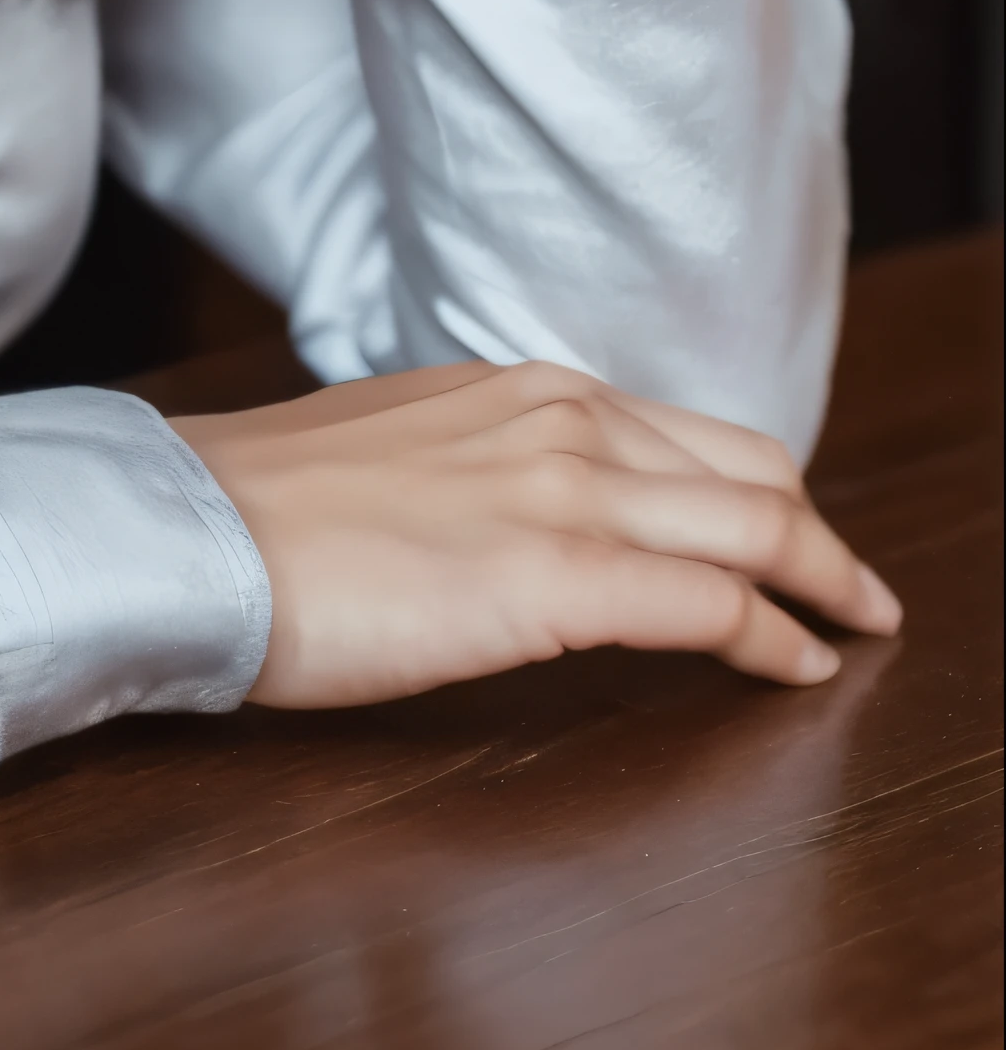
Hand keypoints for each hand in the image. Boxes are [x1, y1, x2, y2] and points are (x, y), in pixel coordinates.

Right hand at [174, 357, 900, 706]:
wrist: (196, 529)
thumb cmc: (266, 506)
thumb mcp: (393, 445)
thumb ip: (474, 456)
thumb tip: (512, 508)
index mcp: (515, 383)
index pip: (680, 425)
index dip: (753, 482)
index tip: (783, 528)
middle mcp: (558, 415)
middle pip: (748, 463)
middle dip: (814, 529)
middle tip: (847, 585)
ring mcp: (565, 490)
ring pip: (755, 522)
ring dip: (822, 579)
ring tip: (851, 623)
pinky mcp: (560, 577)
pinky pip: (714, 603)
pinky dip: (777, 635)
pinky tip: (798, 666)